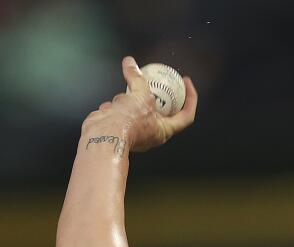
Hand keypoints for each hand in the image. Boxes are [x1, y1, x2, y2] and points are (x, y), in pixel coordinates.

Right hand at [80, 56, 197, 153]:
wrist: (102, 136)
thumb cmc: (126, 124)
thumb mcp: (139, 95)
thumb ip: (137, 79)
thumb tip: (131, 63)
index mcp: (164, 130)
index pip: (186, 116)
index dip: (191, 99)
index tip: (187, 84)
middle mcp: (152, 133)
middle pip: (159, 109)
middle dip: (153, 94)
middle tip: (155, 80)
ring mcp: (136, 132)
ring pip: (136, 107)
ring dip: (128, 100)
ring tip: (123, 100)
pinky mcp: (120, 128)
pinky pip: (120, 111)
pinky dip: (115, 107)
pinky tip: (110, 108)